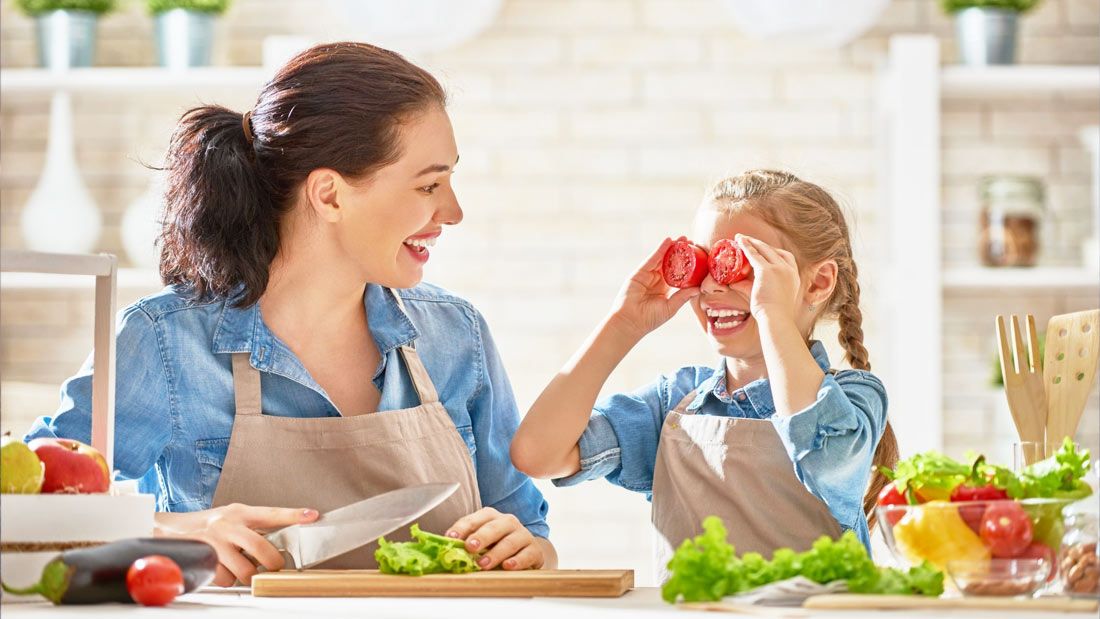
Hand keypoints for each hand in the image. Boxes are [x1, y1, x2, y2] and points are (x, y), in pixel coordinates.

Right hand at [154, 503, 318, 585]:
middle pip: (261, 548)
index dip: (294, 515)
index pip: (272, 513)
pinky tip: (222, 568)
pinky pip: (225, 579)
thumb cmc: (208, 525)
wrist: (170, 530)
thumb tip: (282, 540)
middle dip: (272, 563)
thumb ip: (255, 526)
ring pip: (244, 570)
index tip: (312, 516)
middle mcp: (228, 525)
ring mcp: (215, 543)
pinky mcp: (203, 560)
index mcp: (240, 512)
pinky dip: (227, 579)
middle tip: (274, 567)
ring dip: (246, 574)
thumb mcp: (232, 516)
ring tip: (240, 565)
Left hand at [446, 507, 543, 570]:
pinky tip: (508, 566)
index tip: (450, 538)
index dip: (462, 528)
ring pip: (510, 541)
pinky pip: (526, 554)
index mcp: (491, 517)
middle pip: (494, 527)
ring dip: (495, 553)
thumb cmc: (498, 546)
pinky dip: (517, 561)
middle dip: (480, 536)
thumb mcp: (482, 543)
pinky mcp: (534, 550)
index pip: (474, 519)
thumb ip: (465, 545)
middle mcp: (508, 522)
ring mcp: (522, 535)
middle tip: (469, 547)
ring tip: (483, 564)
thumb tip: (444, 552)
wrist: (527, 553)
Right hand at [608, 237, 699, 338]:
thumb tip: (698, 289)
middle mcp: (656, 280)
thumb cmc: (649, 319)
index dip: (687, 265)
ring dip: (672, 248)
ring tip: (683, 239)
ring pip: (662, 258)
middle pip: (670, 263)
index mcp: (665, 289)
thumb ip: (683, 297)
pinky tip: (668, 241)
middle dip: (680, 253)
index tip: (697, 256)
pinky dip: (660, 249)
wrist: (631, 322)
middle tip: (691, 242)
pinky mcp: (640, 272)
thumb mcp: (670, 307)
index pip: (677, 273)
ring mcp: (648, 275)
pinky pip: (652, 259)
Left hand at [736, 234, 801, 321]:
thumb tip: (734, 283)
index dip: (772, 251)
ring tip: (740, 238)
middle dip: (759, 244)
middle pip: (774, 250)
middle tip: (747, 240)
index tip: (761, 248)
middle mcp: (789, 270)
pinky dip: (746, 247)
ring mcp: (779, 269)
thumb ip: (750, 287)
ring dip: (751, 242)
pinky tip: (739, 242)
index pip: (786, 257)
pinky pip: (754, 255)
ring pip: (763, 250)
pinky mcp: (767, 271)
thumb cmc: (772, 313)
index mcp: (794, 276)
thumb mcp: (765, 296)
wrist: (776, 319)